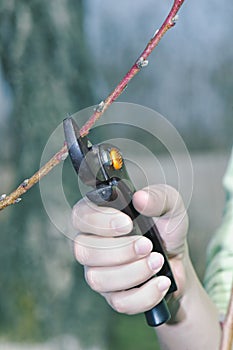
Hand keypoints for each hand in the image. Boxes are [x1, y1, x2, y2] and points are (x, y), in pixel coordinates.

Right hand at [72, 185, 187, 314]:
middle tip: (147, 245)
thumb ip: (159, 197)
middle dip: (119, 250)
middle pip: (83, 250)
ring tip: (158, 261)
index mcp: (99, 217)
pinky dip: (145, 293)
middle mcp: (92, 244)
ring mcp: (99, 271)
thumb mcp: (170, 207)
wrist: (178, 261)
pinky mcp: (112, 295)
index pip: (80, 216)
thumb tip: (140, 198)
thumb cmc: (166, 229)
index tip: (127, 223)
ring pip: (97, 278)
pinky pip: (119, 301)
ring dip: (133, 271)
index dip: (99, 222)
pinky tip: (161, 281)